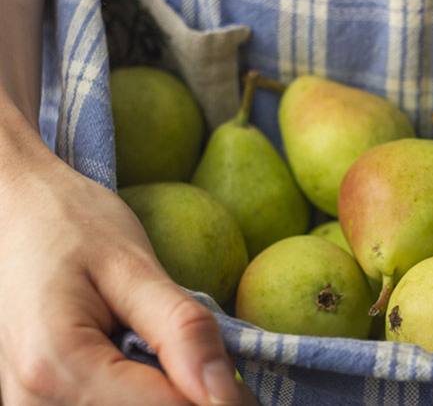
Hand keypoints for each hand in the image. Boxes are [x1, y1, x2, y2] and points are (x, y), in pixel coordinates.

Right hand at [0, 108, 249, 404]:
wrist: (11, 209)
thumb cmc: (69, 224)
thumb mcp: (133, 266)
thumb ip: (181, 331)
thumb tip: (226, 394)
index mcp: (58, 367)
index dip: (220, 402)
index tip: (246, 385)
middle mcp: (31, 404)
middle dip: (190, 400)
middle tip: (210, 366)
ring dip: (164, 398)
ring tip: (171, 358)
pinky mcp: (35, 405)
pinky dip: (137, 398)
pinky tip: (143, 368)